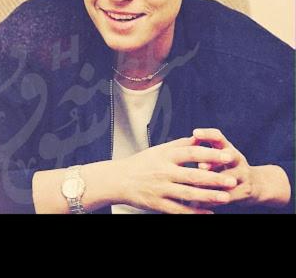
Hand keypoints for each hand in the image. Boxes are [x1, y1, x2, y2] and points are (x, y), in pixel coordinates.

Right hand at [116, 136, 237, 213]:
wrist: (118, 180)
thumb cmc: (140, 164)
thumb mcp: (158, 150)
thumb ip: (180, 145)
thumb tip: (200, 138)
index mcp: (165, 156)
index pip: (191, 153)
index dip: (210, 154)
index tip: (227, 155)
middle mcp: (163, 172)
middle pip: (192, 175)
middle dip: (214, 178)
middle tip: (232, 180)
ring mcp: (160, 189)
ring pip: (188, 193)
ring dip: (208, 196)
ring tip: (226, 197)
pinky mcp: (157, 204)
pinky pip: (179, 210)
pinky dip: (194, 212)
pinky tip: (208, 212)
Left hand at [192, 128, 259, 206]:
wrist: (256, 185)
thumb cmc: (228, 167)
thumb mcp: (219, 156)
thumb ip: (204, 150)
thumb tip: (187, 143)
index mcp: (227, 148)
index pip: (219, 137)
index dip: (208, 134)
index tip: (195, 133)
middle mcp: (237, 159)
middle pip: (229, 156)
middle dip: (215, 161)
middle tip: (201, 166)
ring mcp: (244, 176)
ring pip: (228, 179)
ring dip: (212, 184)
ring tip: (196, 188)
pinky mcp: (245, 192)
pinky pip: (228, 197)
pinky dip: (212, 200)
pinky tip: (199, 203)